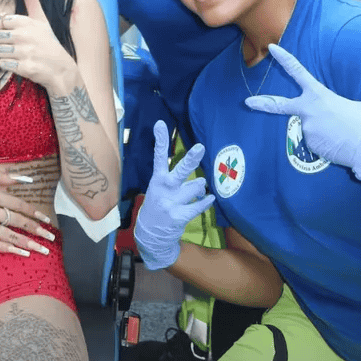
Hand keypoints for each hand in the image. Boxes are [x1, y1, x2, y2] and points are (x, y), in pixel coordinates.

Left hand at [0, 0, 74, 92]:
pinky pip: (2, 64)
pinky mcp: (24, 67)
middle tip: (5, 44)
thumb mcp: (41, 19)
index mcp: (26, 21)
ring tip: (9, 54)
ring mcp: (24, 52)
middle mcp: (24, 35)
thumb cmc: (48, 42)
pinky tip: (15, 63)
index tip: (4, 31)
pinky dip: (5, 65)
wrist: (61, 69)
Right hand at [0, 169, 54, 255]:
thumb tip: (21, 179)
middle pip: (17, 222)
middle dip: (35, 230)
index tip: (46, 219)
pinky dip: (7, 249)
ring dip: (25, 243)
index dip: (34, 213)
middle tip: (50, 238)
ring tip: (40, 250)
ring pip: (7, 235)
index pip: (18, 205)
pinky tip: (19, 253)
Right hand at [134, 120, 214, 270]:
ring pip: (196, 186)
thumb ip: (173, 179)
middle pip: (180, 170)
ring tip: (197, 190)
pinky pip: (199, 205)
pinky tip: (210, 198)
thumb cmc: (158, 207)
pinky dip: (206, 201)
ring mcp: (171, 202)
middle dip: (191, 159)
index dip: (161, 140)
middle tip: (200, 147)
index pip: (158, 156)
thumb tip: (200, 177)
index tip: (160, 124)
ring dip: (200, 187)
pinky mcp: (179, 216)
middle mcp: (164, 188)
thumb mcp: (158, 189)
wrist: (150, 236)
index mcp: (157, 179)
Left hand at [245, 44, 360, 180]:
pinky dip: (323, 142)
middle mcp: (307, 110)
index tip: (271, 48)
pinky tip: (336, 143)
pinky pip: (313, 140)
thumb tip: (326, 112)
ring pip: (308, 127)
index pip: (297, 71)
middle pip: (280, 105)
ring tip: (339, 134)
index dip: (283, 58)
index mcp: (318, 94)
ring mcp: (306, 127)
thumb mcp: (348, 104)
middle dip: (263, 104)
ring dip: (320, 130)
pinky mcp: (309, 144)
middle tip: (248, 102)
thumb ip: (329, 104)